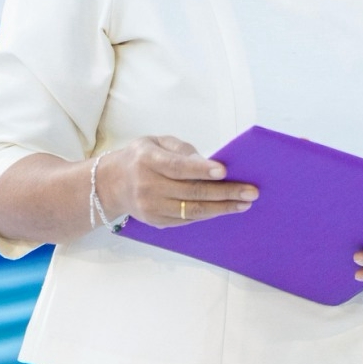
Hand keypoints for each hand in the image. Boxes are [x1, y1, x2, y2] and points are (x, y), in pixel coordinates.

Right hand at [102, 136, 257, 227]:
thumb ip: (181, 150)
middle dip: (224, 192)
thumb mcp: (156, 142)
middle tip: (250, 192)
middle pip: (191, 192)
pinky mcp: (157, 221)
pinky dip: (208, 214)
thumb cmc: (141, 158)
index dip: (201, 170)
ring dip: (222, 207)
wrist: (112, 184)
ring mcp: (152, 207)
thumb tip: (209, 164)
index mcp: (147, 161)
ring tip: (244, 203)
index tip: (225, 171)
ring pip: (192, 210)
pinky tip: (224, 208)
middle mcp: (148, 186)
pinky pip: (187, 219)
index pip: (177, 167)